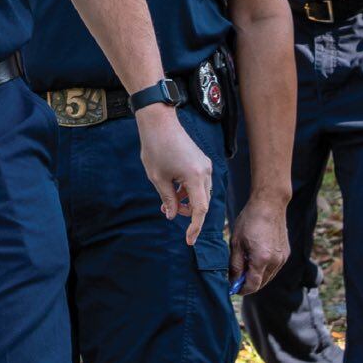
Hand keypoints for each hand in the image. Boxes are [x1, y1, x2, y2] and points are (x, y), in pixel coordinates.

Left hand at [136, 106, 213, 245]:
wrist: (159, 121)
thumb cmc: (156, 148)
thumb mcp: (158, 178)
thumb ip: (168, 199)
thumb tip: (173, 216)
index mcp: (195, 177)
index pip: (200, 210)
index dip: (195, 227)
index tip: (189, 241)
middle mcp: (205, 172)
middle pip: (202, 203)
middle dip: (188, 213)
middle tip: (168, 211)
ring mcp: (205, 165)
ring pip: (201, 194)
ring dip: (187, 201)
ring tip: (167, 202)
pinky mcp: (201, 161)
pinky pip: (199, 183)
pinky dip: (188, 191)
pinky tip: (174, 190)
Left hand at [229, 191, 289, 295]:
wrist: (269, 204)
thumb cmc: (250, 221)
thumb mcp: (236, 243)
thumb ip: (235, 265)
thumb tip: (233, 281)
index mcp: (261, 259)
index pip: (252, 285)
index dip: (242, 290)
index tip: (233, 288)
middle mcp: (275, 262)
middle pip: (261, 284)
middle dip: (249, 284)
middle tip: (237, 278)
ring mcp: (282, 258)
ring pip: (268, 277)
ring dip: (257, 276)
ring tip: (245, 265)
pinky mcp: (286, 253)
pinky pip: (274, 268)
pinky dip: (265, 269)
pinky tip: (256, 258)